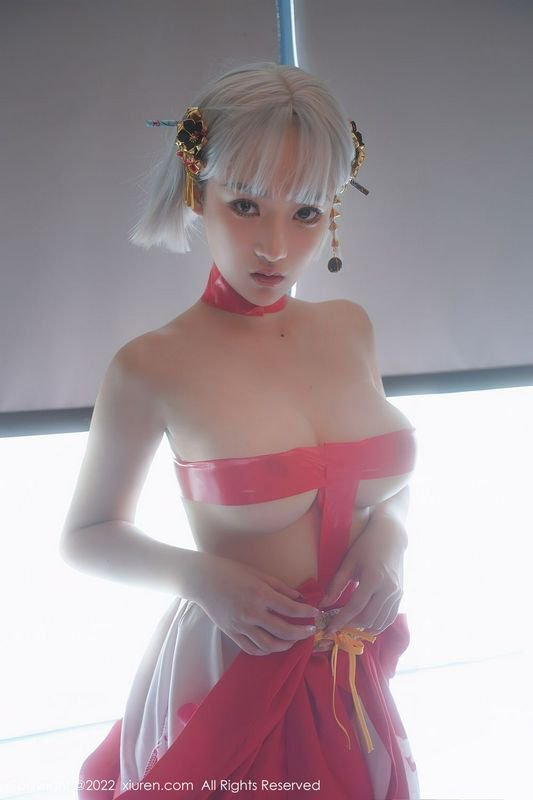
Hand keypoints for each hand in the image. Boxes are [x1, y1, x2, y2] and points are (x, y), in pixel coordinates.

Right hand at [195, 554, 319, 655]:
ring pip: (269, 645)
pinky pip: (252, 648)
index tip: (316, 613)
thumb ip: (280, 587)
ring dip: (285, 645)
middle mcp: (252, 613)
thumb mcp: (259, 574)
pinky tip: (273, 645)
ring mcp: (241, 626)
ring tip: (293, 641)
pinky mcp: (232, 633)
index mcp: (260, 595)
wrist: (203, 580)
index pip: (290, 608)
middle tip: (311, 631)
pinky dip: (265, 650)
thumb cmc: (232, 572)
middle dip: (301, 633)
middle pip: (283, 630)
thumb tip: (299, 598)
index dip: (306, 613)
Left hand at [317, 517, 407, 635]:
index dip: (341, 620)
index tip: (329, 629)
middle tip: (338, 626)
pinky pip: (389, 618)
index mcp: (373, 579)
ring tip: (350, 626)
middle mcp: (388, 589)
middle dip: (351, 626)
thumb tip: (323, 604)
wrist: (391, 536)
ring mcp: (397, 594)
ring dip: (364, 628)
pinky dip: (377, 624)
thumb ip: (336, 585)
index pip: (355, 607)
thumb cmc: (366, 546)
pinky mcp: (401, 595)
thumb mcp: (349, 562)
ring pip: (380, 622)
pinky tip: (366, 623)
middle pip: (368, 618)